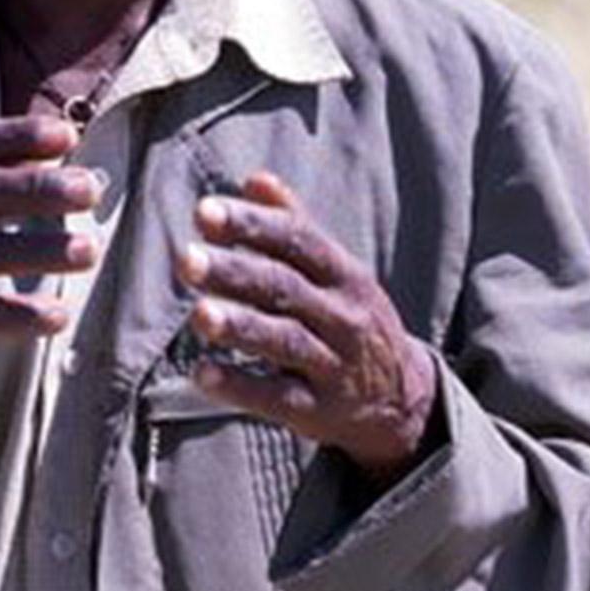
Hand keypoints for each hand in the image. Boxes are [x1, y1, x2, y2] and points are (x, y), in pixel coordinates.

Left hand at [176, 171, 437, 479]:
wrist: (403, 399)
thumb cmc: (351, 318)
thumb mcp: (338, 271)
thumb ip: (296, 225)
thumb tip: (253, 179)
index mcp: (344, 274)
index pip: (298, 240)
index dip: (252, 224)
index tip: (204, 212)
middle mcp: (343, 316)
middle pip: (286, 288)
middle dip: (235, 272)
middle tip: (186, 258)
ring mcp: (334, 365)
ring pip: (286, 342)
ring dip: (240, 326)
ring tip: (198, 314)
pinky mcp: (319, 410)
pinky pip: (279, 398)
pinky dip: (240, 387)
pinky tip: (202, 374)